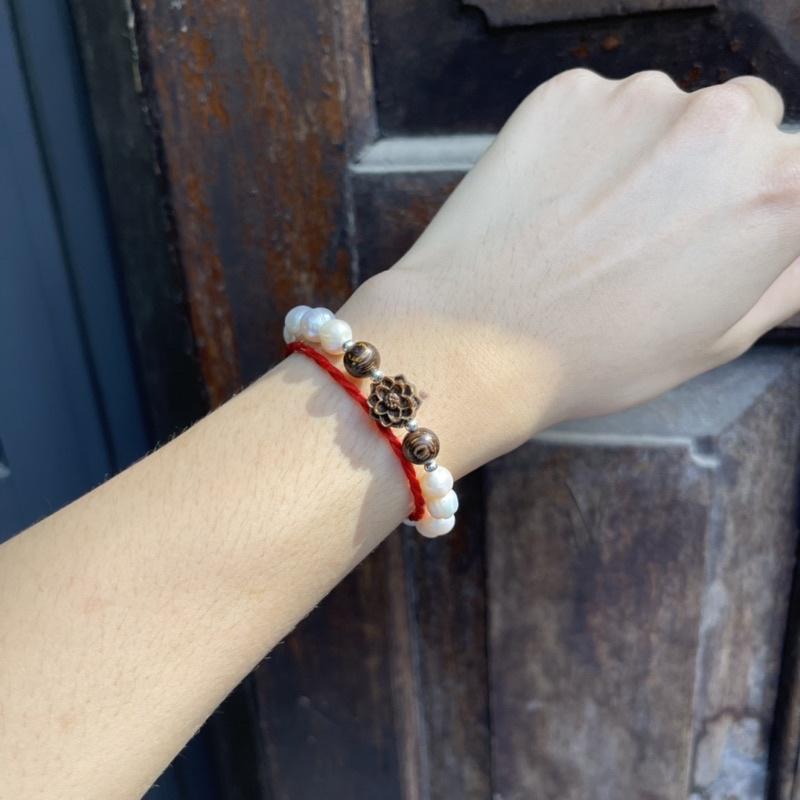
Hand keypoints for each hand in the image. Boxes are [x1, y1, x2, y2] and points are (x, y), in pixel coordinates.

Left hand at [343, 70, 799, 471]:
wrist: (475, 342)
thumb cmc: (596, 357)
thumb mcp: (717, 340)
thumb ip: (782, 280)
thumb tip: (794, 251)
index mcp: (779, 191)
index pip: (797, 173)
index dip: (762, 205)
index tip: (723, 232)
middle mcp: (722, 123)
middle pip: (747, 120)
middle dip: (715, 164)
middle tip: (655, 229)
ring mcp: (637, 98)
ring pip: (668, 108)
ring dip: (649, 148)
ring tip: (593, 223)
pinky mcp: (566, 93)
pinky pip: (597, 107)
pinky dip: (586, 141)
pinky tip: (555, 200)